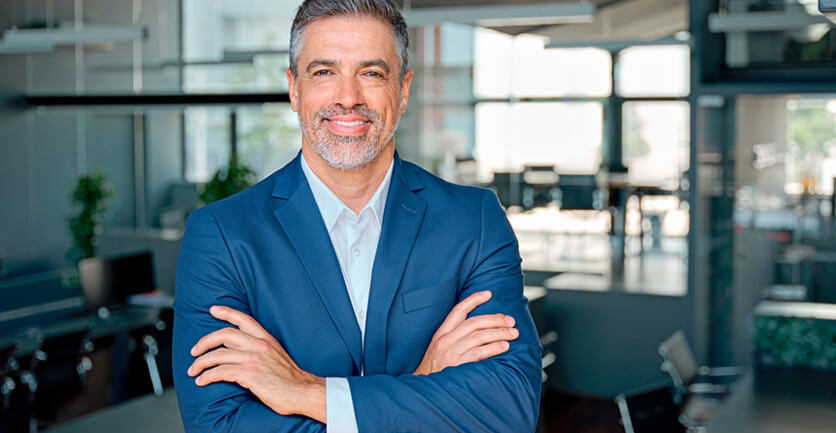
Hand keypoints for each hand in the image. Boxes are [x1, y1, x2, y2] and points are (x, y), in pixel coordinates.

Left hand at [188, 306, 325, 422]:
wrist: (304, 392)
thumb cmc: (290, 378)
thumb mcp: (276, 356)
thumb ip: (259, 349)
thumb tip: (236, 351)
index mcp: (266, 339)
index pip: (244, 319)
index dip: (227, 312)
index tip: (213, 309)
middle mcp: (259, 345)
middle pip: (224, 335)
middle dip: (204, 342)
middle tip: (194, 351)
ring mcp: (254, 359)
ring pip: (218, 355)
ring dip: (200, 363)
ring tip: (193, 370)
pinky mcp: (249, 374)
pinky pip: (220, 372)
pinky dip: (207, 376)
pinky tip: (202, 380)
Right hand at [413, 291, 517, 375]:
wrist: (425, 390)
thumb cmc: (435, 371)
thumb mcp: (438, 349)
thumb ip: (454, 338)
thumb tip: (478, 328)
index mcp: (441, 334)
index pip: (458, 311)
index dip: (473, 299)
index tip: (488, 293)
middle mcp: (445, 341)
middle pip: (473, 323)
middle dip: (494, 319)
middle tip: (510, 320)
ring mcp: (450, 353)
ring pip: (478, 336)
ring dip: (499, 333)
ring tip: (513, 333)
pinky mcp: (457, 366)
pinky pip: (479, 353)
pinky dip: (493, 348)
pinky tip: (504, 347)